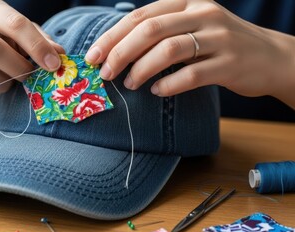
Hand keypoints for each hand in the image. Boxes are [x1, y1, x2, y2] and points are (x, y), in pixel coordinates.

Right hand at [0, 0, 63, 107]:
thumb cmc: (1, 41)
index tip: (53, 64)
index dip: (37, 46)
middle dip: (18, 68)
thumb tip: (59, 55)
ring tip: (7, 82)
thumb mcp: (22, 36)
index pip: (14, 23)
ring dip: (1, 84)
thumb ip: (41, 42)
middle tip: (28, 76)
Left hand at [85, 0, 294, 102]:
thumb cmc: (220, 44)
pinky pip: (192, 74)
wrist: (271, 56)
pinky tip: (157, 91)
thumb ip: (162, 30)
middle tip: (105, 73)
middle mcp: (202, 14)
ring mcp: (219, 38)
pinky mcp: (230, 63)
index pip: (141, 16)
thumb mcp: (192, 26)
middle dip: (121, 52)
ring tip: (129, 84)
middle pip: (150, 30)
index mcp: (187, 3)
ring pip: (169, 49)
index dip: (113, 36)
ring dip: (141, 69)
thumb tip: (117, 49)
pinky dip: (169, 84)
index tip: (93, 55)